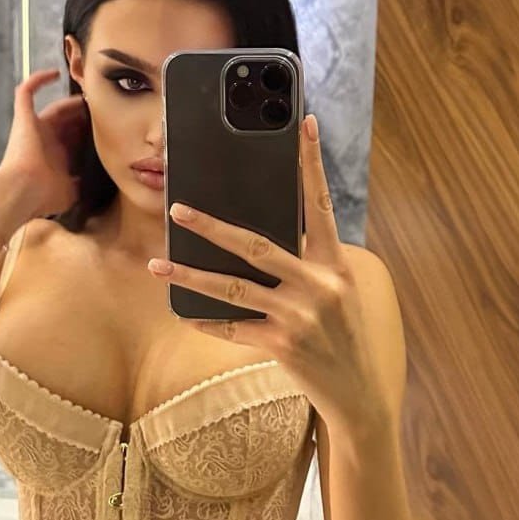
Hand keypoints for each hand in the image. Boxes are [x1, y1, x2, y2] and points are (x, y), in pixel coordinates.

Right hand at [0, 68, 88, 219]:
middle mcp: (45, 140)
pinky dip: (37, 81)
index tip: (106, 124)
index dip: (89, 130)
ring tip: (89, 94)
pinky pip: (26, 93)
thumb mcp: (70, 190)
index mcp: (56, 156)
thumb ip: (81, 182)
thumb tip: (93, 184)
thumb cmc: (44, 195)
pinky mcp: (23, 118)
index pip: (74, 138)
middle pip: (68, 121)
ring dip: (71, 101)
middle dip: (84, 114)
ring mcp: (34, 127)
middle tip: (101, 108)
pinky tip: (54, 73)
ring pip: (54, 107)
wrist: (23, 192)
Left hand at [146, 113, 379, 427]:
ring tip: (158, 263)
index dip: (312, 162)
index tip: (305, 123)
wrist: (360, 396)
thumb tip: (253, 239)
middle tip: (177, 209)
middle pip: (256, 246)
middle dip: (212, 227)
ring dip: (191, 275)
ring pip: (233, 289)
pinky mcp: (282, 346)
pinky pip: (234, 328)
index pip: (321, 203)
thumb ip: (306, 264)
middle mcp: (319, 285)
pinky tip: (182, 311)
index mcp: (335, 263)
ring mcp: (299, 317)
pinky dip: (207, 320)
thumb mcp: (337, 292)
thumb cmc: (344, 335)